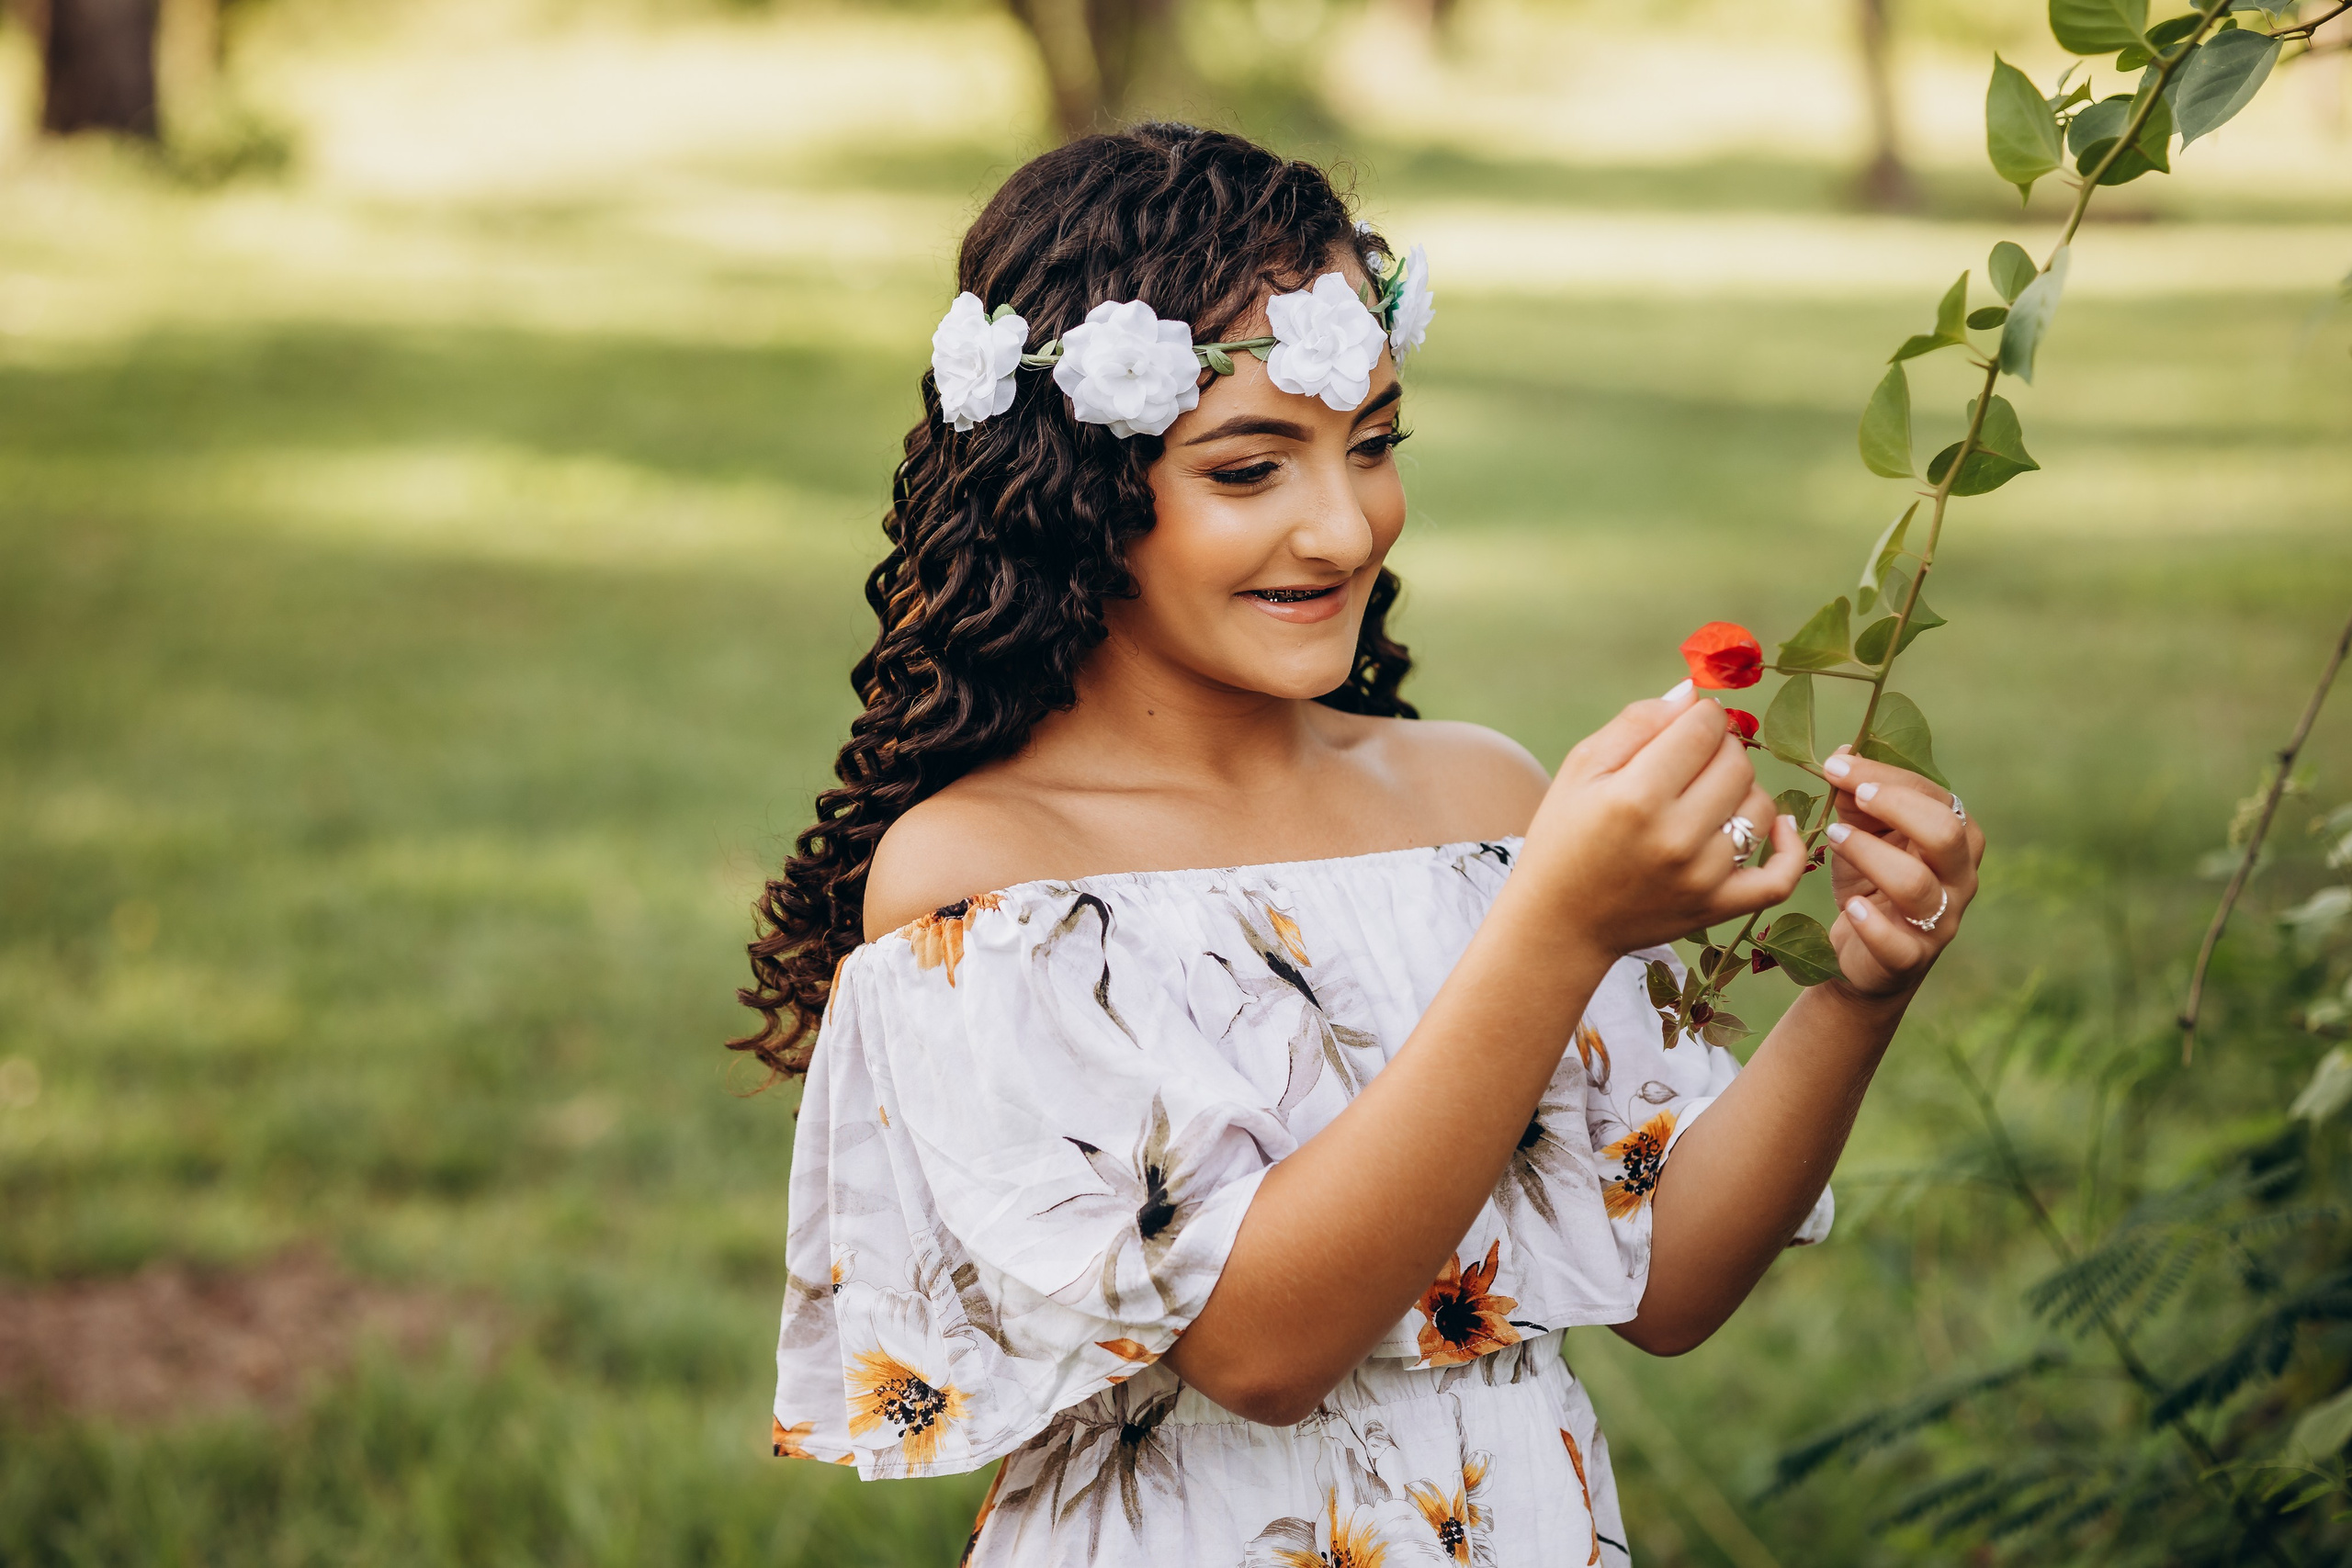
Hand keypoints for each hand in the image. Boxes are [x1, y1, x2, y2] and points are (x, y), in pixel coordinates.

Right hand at [1521, 681, 1805, 955]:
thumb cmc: (1564, 836)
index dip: (1698, 715)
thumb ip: (1636, 723)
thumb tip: (1694, 693)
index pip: (1703, 727)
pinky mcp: (1720, 907)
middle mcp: (1675, 836)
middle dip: (1719, 748)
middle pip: (1736, 763)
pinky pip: (1783, 875)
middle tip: (1691, 760)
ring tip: (1707, 797)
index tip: (1684, 725)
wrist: (1560, 922)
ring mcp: (1704, 876)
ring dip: (1741, 790)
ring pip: (1760, 806)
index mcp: (1636, 796)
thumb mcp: (1581, 768)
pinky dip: (1790, 845)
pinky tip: (1776, 824)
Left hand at [1817, 746, 1983, 998]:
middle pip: (1946, 833)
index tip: (1837, 765)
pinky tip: (1852, 908)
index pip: (1936, 798)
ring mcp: (1940, 921)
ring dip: (1870, 854)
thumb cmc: (1868, 885)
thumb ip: (1855, 800)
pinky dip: (1873, 924)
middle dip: (1896, 806)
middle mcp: (1959, 879)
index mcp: (1956, 840)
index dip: (1887, 777)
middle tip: (1853, 796)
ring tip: (1833, 837)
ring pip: (1917, 884)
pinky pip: (1899, 943)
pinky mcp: (1911, 959)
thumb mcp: (1861, 837)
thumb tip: (1843, 753)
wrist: (1861, 958)